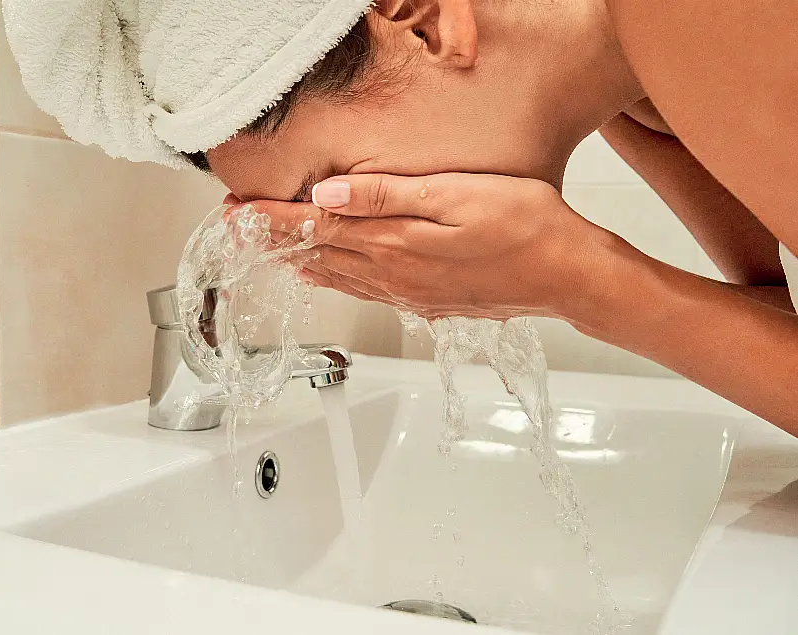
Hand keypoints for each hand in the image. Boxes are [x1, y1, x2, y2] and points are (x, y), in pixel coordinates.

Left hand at [228, 173, 619, 321]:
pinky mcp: (428, 301)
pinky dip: (336, 281)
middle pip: (317, 257)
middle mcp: (393, 275)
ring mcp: (410, 293)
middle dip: (273, 242)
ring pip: (338, 278)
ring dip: (300, 263)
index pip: (313, 230)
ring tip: (271, 251)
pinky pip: (365, 292)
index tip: (235, 214)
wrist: (566, 274)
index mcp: (393, 244)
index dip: (270, 221)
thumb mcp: (454, 196)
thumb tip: (325, 198)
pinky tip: (331, 277)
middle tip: (237, 228)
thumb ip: (386, 197)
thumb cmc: (522, 226)